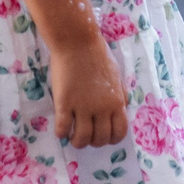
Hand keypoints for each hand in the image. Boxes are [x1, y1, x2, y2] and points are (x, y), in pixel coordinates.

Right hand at [53, 32, 129, 148]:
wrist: (77, 42)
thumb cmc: (98, 55)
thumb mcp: (117, 77)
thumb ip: (120, 95)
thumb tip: (122, 109)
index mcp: (117, 102)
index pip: (119, 132)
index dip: (111, 139)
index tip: (103, 136)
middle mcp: (102, 108)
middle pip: (101, 138)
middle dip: (94, 141)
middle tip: (86, 135)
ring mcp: (82, 107)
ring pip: (82, 138)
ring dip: (78, 142)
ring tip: (73, 136)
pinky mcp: (64, 103)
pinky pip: (63, 128)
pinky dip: (62, 133)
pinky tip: (61, 130)